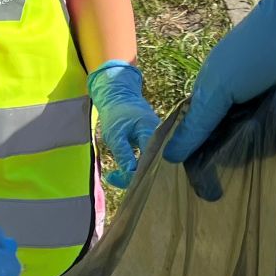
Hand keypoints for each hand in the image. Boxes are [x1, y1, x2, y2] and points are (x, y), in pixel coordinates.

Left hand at [87, 61, 157, 187]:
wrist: (120, 97)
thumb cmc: (116, 114)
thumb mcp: (115, 134)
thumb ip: (123, 154)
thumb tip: (131, 175)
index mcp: (152, 133)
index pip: (149, 161)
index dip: (135, 174)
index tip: (114, 177)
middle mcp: (161, 138)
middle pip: (153, 165)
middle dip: (134, 177)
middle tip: (113, 177)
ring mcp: (161, 141)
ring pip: (152, 163)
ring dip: (135, 172)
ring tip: (115, 174)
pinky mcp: (157, 144)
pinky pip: (150, 159)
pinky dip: (137, 166)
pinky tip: (125, 169)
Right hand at [163, 0, 275, 163]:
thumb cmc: (252, 53)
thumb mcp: (217, 87)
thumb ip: (198, 124)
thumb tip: (169, 157)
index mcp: (216, 96)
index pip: (202, 136)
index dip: (201, 155)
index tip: (204, 178)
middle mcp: (240, 106)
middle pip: (232, 147)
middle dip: (237, 151)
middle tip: (244, 145)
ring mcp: (269, 110)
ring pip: (261, 146)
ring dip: (267, 141)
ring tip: (273, 119)